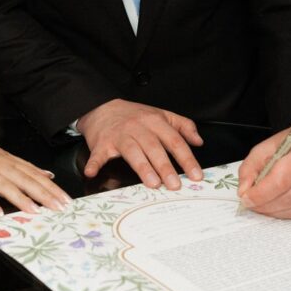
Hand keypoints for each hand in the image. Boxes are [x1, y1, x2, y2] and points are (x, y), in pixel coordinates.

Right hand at [0, 138, 70, 216]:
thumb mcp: (3, 157)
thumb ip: (25, 167)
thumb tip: (48, 175)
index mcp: (9, 162)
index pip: (35, 175)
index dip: (51, 188)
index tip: (66, 200)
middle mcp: (0, 167)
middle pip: (25, 180)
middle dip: (44, 194)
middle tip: (59, 208)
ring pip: (6, 186)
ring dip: (21, 199)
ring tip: (35, 211)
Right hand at [77, 98, 203, 188]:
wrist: (102, 106)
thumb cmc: (134, 116)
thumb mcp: (161, 114)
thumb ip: (182, 126)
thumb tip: (198, 141)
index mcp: (155, 121)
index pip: (174, 140)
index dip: (186, 158)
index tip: (196, 174)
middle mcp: (138, 128)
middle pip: (154, 147)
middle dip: (166, 167)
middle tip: (175, 184)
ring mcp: (119, 135)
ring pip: (132, 151)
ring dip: (142, 167)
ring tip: (153, 183)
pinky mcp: (102, 143)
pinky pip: (98, 154)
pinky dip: (94, 163)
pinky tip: (92, 173)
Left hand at [237, 125, 290, 218]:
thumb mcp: (268, 146)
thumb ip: (251, 166)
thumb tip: (244, 191)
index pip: (280, 180)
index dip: (260, 193)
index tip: (246, 198)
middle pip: (288, 198)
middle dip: (264, 205)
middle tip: (251, 204)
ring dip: (275, 212)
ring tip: (263, 206)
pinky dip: (288, 214)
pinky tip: (280, 205)